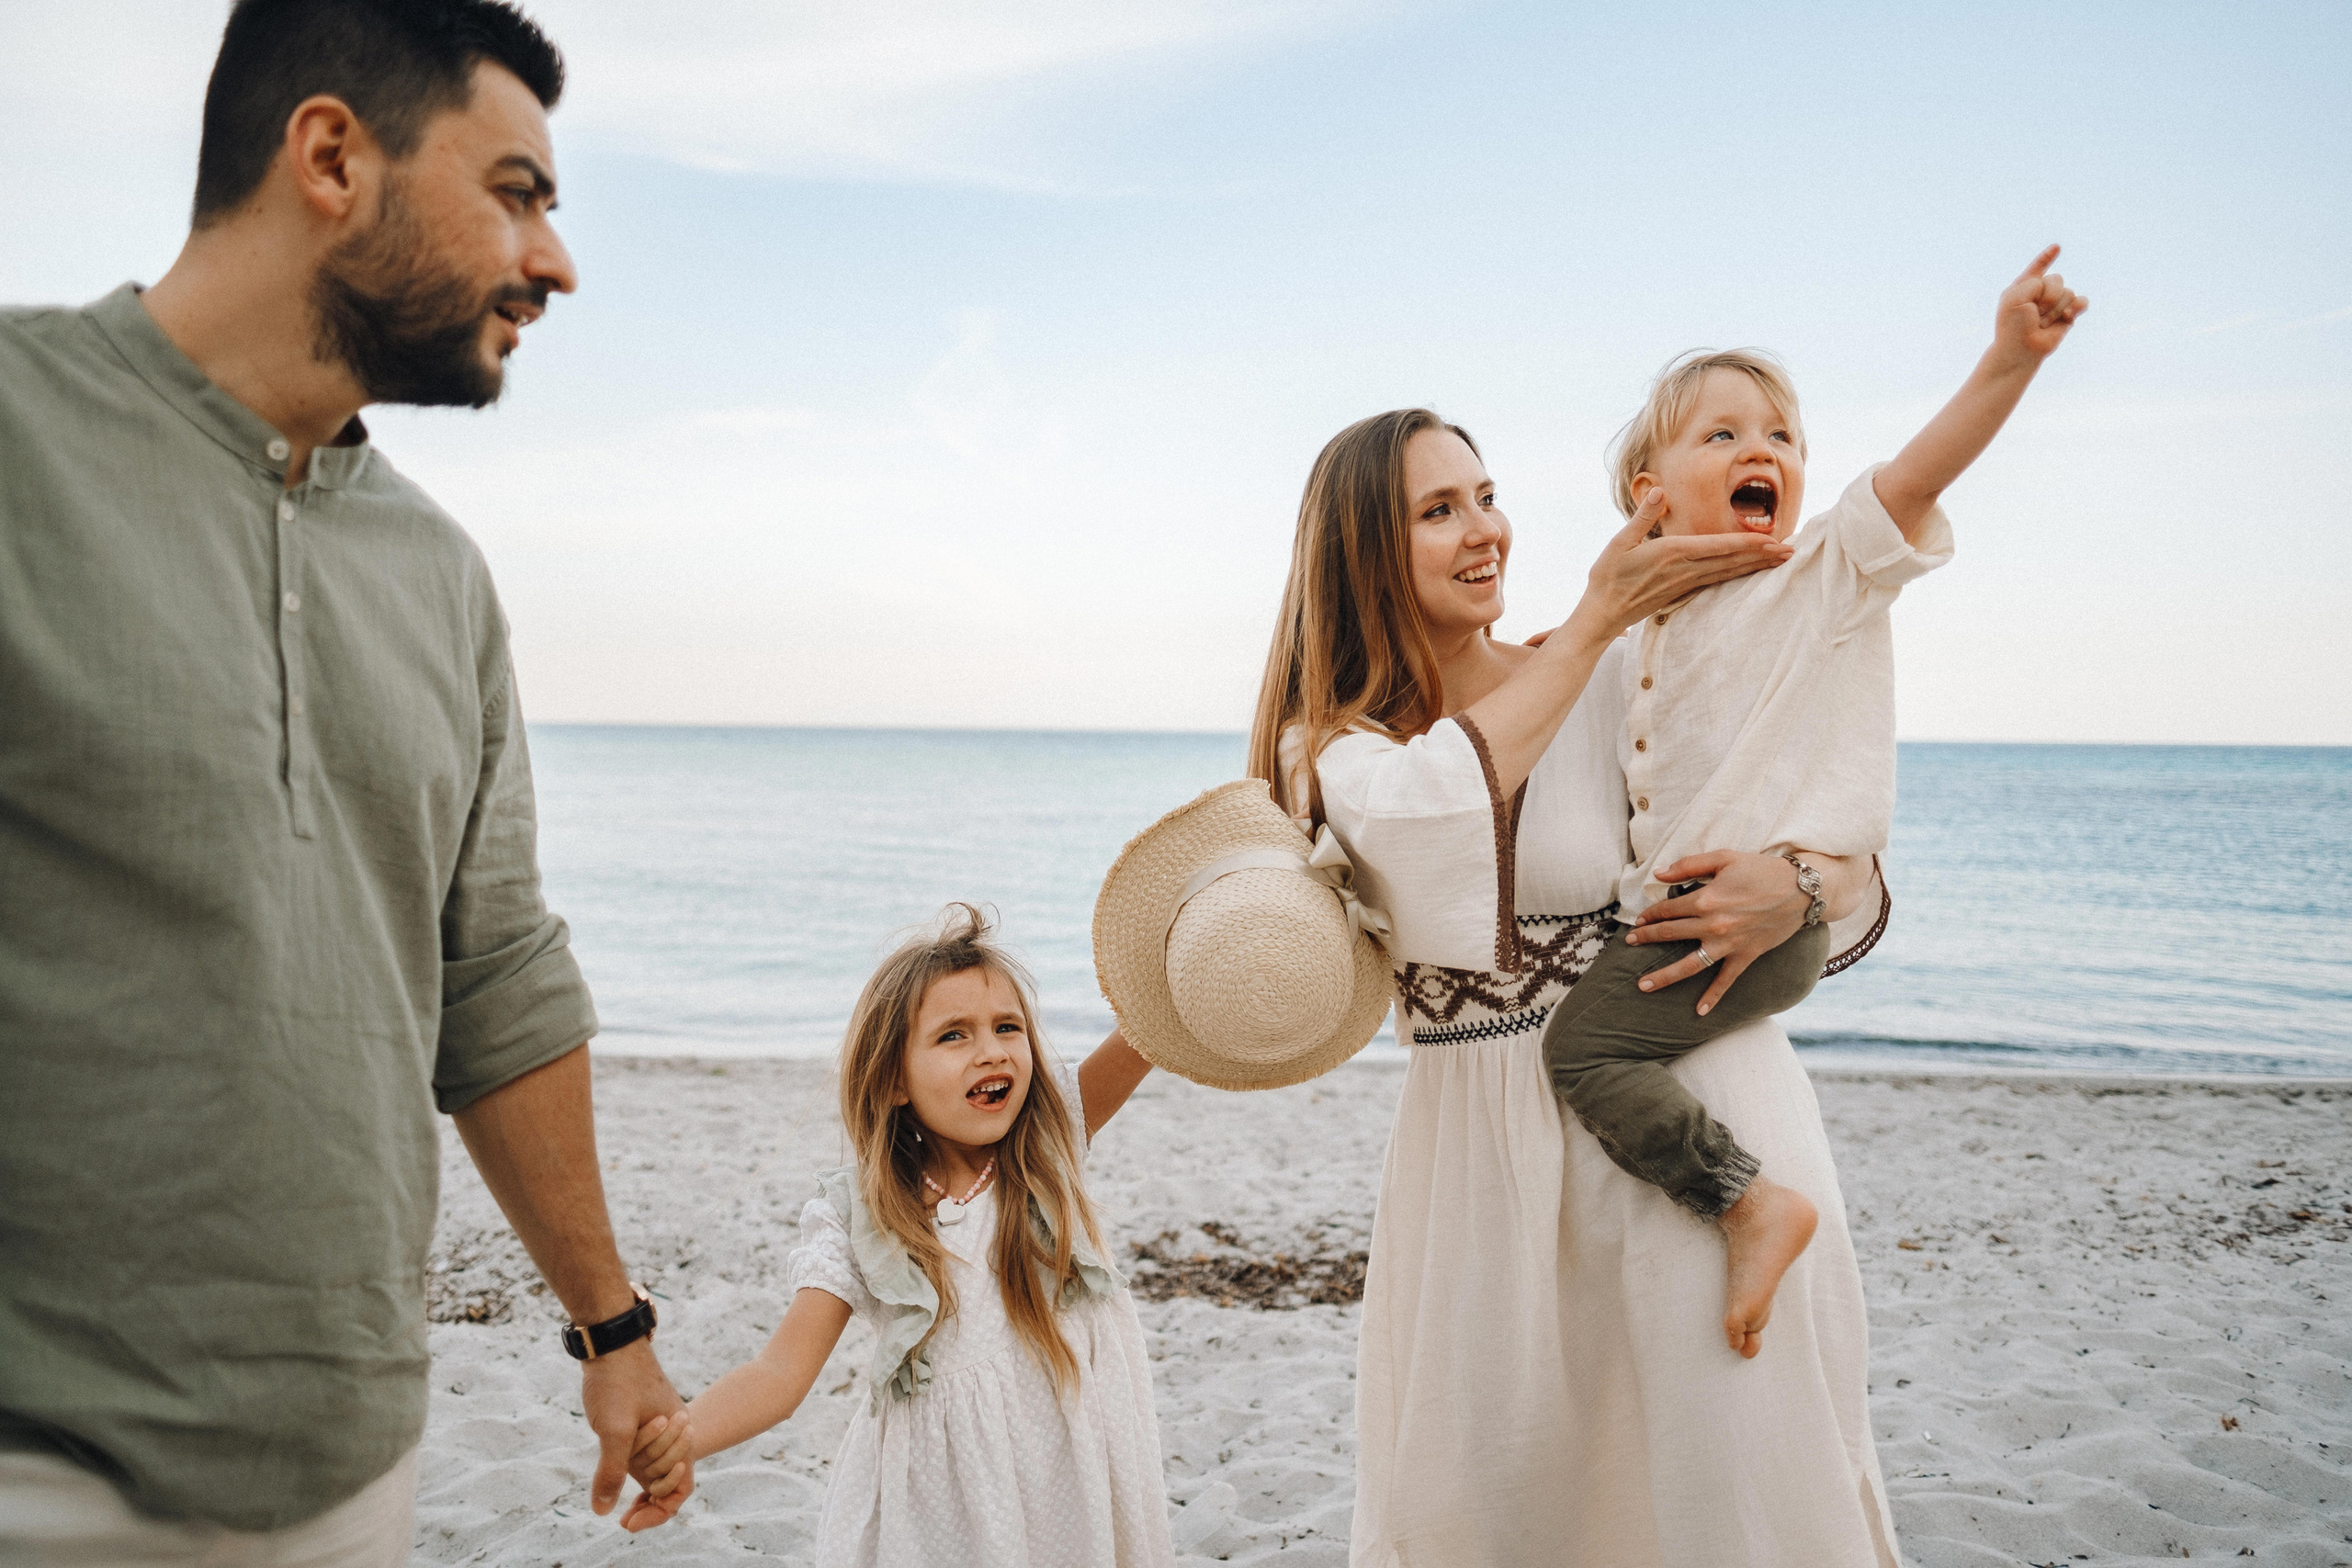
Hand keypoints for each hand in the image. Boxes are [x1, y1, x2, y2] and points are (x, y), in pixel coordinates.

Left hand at [582, 1339, 694, 1530]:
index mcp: (678, 1436)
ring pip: (652, 1470)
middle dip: (647, 1500)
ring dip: (635, 1481)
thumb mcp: (615, 1430)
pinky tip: (609, 1474)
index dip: (658, 1512)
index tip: (629, 1522)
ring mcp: (656, 1429)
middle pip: (667, 1484)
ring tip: (612, 1493)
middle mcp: (672, 1435)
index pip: (680, 1490)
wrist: (610, 1341)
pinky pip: (640, 1456)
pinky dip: (628, 1470)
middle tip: (622, 1516)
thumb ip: (613, 1472)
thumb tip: (603, 1511)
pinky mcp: (640, 1421)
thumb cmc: (619, 1381)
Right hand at [1570, 489, 1792, 640]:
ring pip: (1729, 573)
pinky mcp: (1684, 592)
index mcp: (1673, 554)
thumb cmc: (1608, 577)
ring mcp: (1686, 583)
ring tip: (1779, 560)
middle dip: (1763, 556)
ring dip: (1756, 566)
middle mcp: (1685, 570)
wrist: (1602, 613)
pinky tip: (1749, 572)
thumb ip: (1642, 516)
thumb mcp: (1620, 542)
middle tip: (1792, 552)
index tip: (1773, 540)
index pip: (1719, 547)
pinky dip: (1738, 575)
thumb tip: (1659, 491)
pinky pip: (1718, 581)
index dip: (1748, 543)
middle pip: (1732, 561)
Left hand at [1624, 850, 1810, 1014]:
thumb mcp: (1724, 857)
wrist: (1802, 889)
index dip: (1650, 915)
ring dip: (1665, 976)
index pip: (1668, 909)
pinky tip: (1699, 1012)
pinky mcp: (1746, 955)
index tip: (1638, 921)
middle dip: (1647, 939)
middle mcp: (1713, 924)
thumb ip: (1689, 865)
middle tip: (1629, 944)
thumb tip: (1657, 873)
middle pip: (1671, 934)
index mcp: (1706, 898)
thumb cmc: (1761, 869)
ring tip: (1643, 985)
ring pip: (1690, 964)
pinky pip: (1726, 980)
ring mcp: (1729, 943)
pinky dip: (1713, 997)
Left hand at [1992, 245, 2086, 366]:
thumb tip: (2059, 290)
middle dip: (2047, 297)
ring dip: (2055, 310)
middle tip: (2034, 314)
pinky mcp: (2068, 315)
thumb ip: (2035, 282)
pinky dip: (2077, 307)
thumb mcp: (2016, 297)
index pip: (2037, 268)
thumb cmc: (2014, 325)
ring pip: (2068, 292)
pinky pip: (2081, 301)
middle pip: (2057, 279)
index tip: (2057, 248)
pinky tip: (2067, 316)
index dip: (2047, 257)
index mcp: (2024, 286)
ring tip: (2042, 323)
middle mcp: (2041, 293)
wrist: (2021, 349)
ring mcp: (2055, 304)